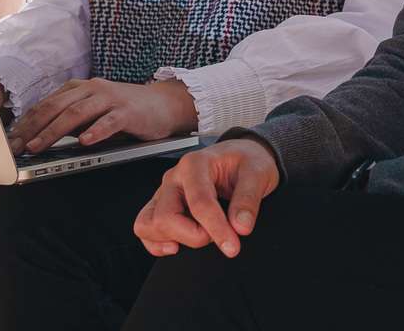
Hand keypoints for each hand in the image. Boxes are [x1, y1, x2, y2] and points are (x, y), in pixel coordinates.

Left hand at [8, 78, 196, 154]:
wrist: (163, 104)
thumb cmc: (124, 110)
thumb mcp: (92, 112)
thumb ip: (69, 120)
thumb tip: (39, 136)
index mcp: (79, 88)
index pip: (46, 105)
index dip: (25, 123)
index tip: (10, 141)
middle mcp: (92, 89)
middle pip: (56, 108)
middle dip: (33, 128)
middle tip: (17, 147)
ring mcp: (110, 99)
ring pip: (76, 114)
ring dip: (54, 131)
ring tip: (39, 146)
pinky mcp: (128, 112)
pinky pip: (108, 122)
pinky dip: (95, 131)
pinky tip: (83, 142)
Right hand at [133, 138, 279, 258]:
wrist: (241, 156)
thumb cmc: (246, 161)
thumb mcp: (258, 173)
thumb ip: (248, 199)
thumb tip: (240, 227)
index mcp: (196, 163)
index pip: (199, 203)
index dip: (216, 229)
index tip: (232, 247)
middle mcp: (174, 177)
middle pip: (166, 217)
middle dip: (194, 236)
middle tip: (220, 234)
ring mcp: (165, 191)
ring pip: (148, 224)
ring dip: (173, 238)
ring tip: (200, 235)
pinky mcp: (161, 205)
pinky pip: (145, 229)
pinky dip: (157, 243)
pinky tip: (178, 245)